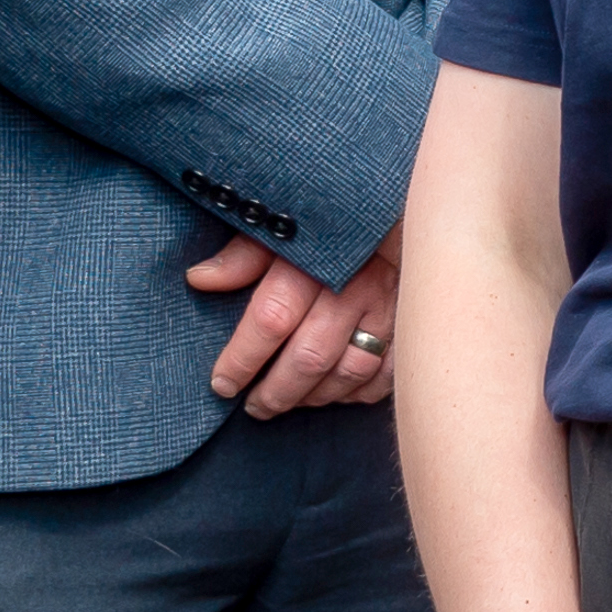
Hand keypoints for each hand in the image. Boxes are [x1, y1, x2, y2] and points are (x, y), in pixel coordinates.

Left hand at [189, 223, 395, 415]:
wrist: (405, 205)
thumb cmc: (334, 218)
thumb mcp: (285, 224)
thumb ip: (244, 255)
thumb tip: (199, 279)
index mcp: (317, 259)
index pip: (271, 319)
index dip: (242, 358)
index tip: (222, 383)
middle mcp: (354, 287)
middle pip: (309, 357)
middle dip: (276, 391)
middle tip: (254, 407)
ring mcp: (388, 308)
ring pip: (349, 371)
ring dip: (315, 397)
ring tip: (289, 403)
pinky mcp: (412, 322)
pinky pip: (387, 373)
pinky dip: (360, 392)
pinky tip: (336, 395)